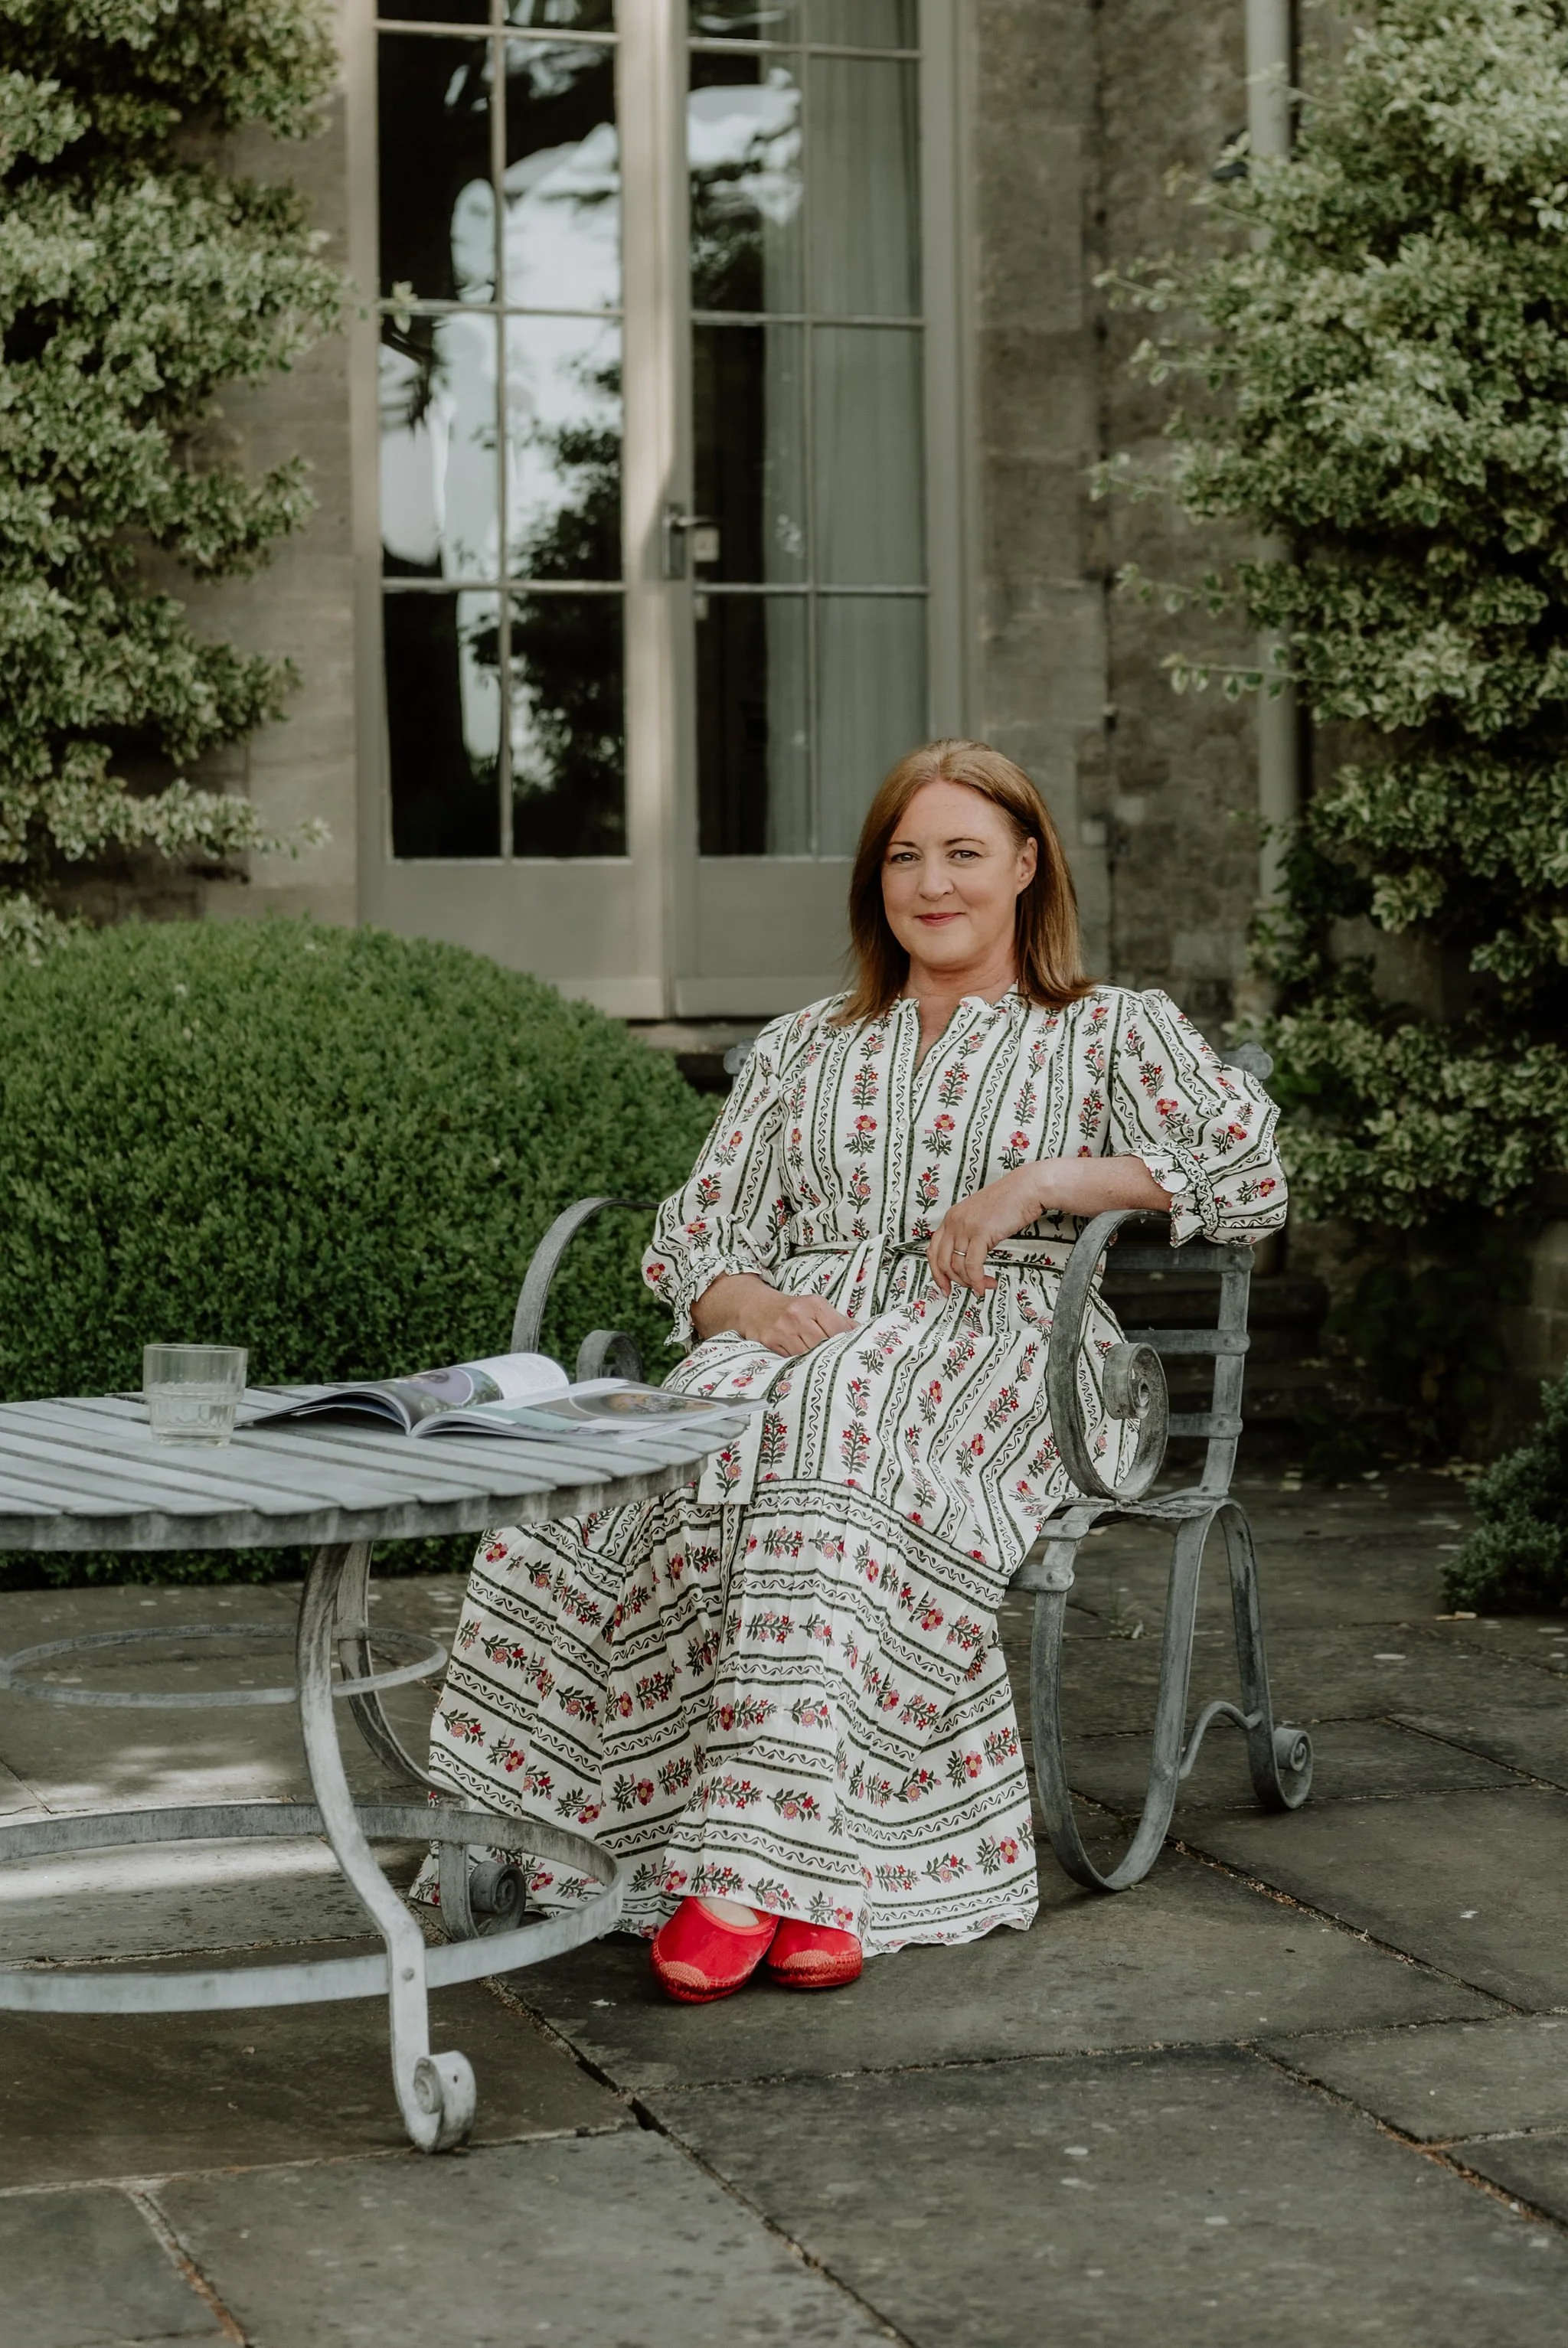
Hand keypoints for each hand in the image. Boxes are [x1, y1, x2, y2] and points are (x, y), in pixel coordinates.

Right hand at [692, 1272, 853, 1356]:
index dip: (847, 1344)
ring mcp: (782, 1329)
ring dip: (817, 1364)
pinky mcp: (770, 1342)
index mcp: (815, 1304)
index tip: (854, 1356)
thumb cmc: (791, 1310)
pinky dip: (800, 1366)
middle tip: (842, 1369)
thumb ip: (839, 1321)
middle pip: (824, 1343)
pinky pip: (790, 1359)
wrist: (754, 1306)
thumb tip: (864, 1334)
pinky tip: (807, 1371)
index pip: (839, 1328)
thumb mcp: (815, 1307)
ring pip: (807, 1354)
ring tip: (826, 1372)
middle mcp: (798, 1315)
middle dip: (833, 1357)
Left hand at [927, 1166, 1052, 1297]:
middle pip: (942, 1261)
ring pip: (957, 1266)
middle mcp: (954, 1222)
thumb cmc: (1009, 1202)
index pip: (933, 1250)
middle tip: (968, 1289)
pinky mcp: (981, 1233)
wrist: (1027, 1188)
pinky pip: (972, 1265)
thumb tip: (966, 1259)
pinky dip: (977, 1280)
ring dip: (970, 1282)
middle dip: (954, 1281)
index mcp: (951, 1217)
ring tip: (984, 1286)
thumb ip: (969, 1234)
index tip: (945, 1286)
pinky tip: (984, 1285)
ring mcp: (966, 1227)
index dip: (936, 1272)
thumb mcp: (980, 1217)